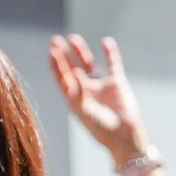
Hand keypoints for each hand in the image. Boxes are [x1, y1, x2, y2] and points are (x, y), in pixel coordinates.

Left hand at [47, 33, 148, 161]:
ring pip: (89, 64)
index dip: (55, 65)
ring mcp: (101, 86)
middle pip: (71, 69)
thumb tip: (74, 71)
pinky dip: (110, 53)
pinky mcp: (117, 84)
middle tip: (55, 41)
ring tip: (73, 38)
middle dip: (63, 55)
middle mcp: (85, 91)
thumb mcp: (85, 111)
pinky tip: (105, 42)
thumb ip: (79, 91)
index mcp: (74, 100)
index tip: (51, 52)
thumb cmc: (101, 128)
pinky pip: (113, 65)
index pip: (61, 79)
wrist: (124, 137)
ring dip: (81, 52)